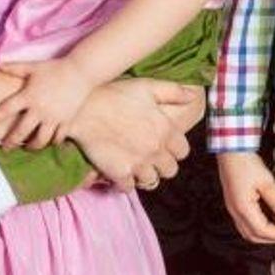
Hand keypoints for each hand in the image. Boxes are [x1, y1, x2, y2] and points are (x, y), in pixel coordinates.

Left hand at [0, 57, 95, 148]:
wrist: (82, 71)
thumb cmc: (55, 68)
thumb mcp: (33, 66)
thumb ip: (15, 68)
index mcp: (28, 96)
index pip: (5, 109)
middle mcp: (39, 110)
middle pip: (21, 132)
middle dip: (11, 142)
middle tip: (5, 148)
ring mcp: (54, 117)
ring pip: (40, 140)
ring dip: (32, 146)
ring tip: (28, 147)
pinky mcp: (67, 121)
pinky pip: (58, 138)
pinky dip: (53, 142)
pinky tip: (49, 142)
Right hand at [67, 79, 199, 191]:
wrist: (83, 109)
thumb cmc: (115, 94)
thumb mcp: (147, 86)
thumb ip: (173, 91)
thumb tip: (192, 96)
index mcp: (165, 129)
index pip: (183, 151)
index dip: (174, 149)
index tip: (164, 145)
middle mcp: (155, 149)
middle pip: (170, 170)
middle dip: (161, 164)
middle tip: (149, 156)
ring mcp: (138, 163)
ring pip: (151, 181)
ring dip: (145, 175)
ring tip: (136, 166)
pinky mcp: (119, 173)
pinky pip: (129, 188)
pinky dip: (125, 182)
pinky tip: (120, 172)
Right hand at [215, 151, 274, 242]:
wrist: (231, 152)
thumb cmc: (246, 163)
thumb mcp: (267, 181)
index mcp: (243, 208)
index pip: (262, 230)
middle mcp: (235, 212)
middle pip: (253, 236)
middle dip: (271, 239)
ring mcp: (232, 209)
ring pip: (246, 233)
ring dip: (262, 236)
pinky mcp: (232, 204)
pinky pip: (243, 224)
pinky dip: (255, 228)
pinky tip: (266, 222)